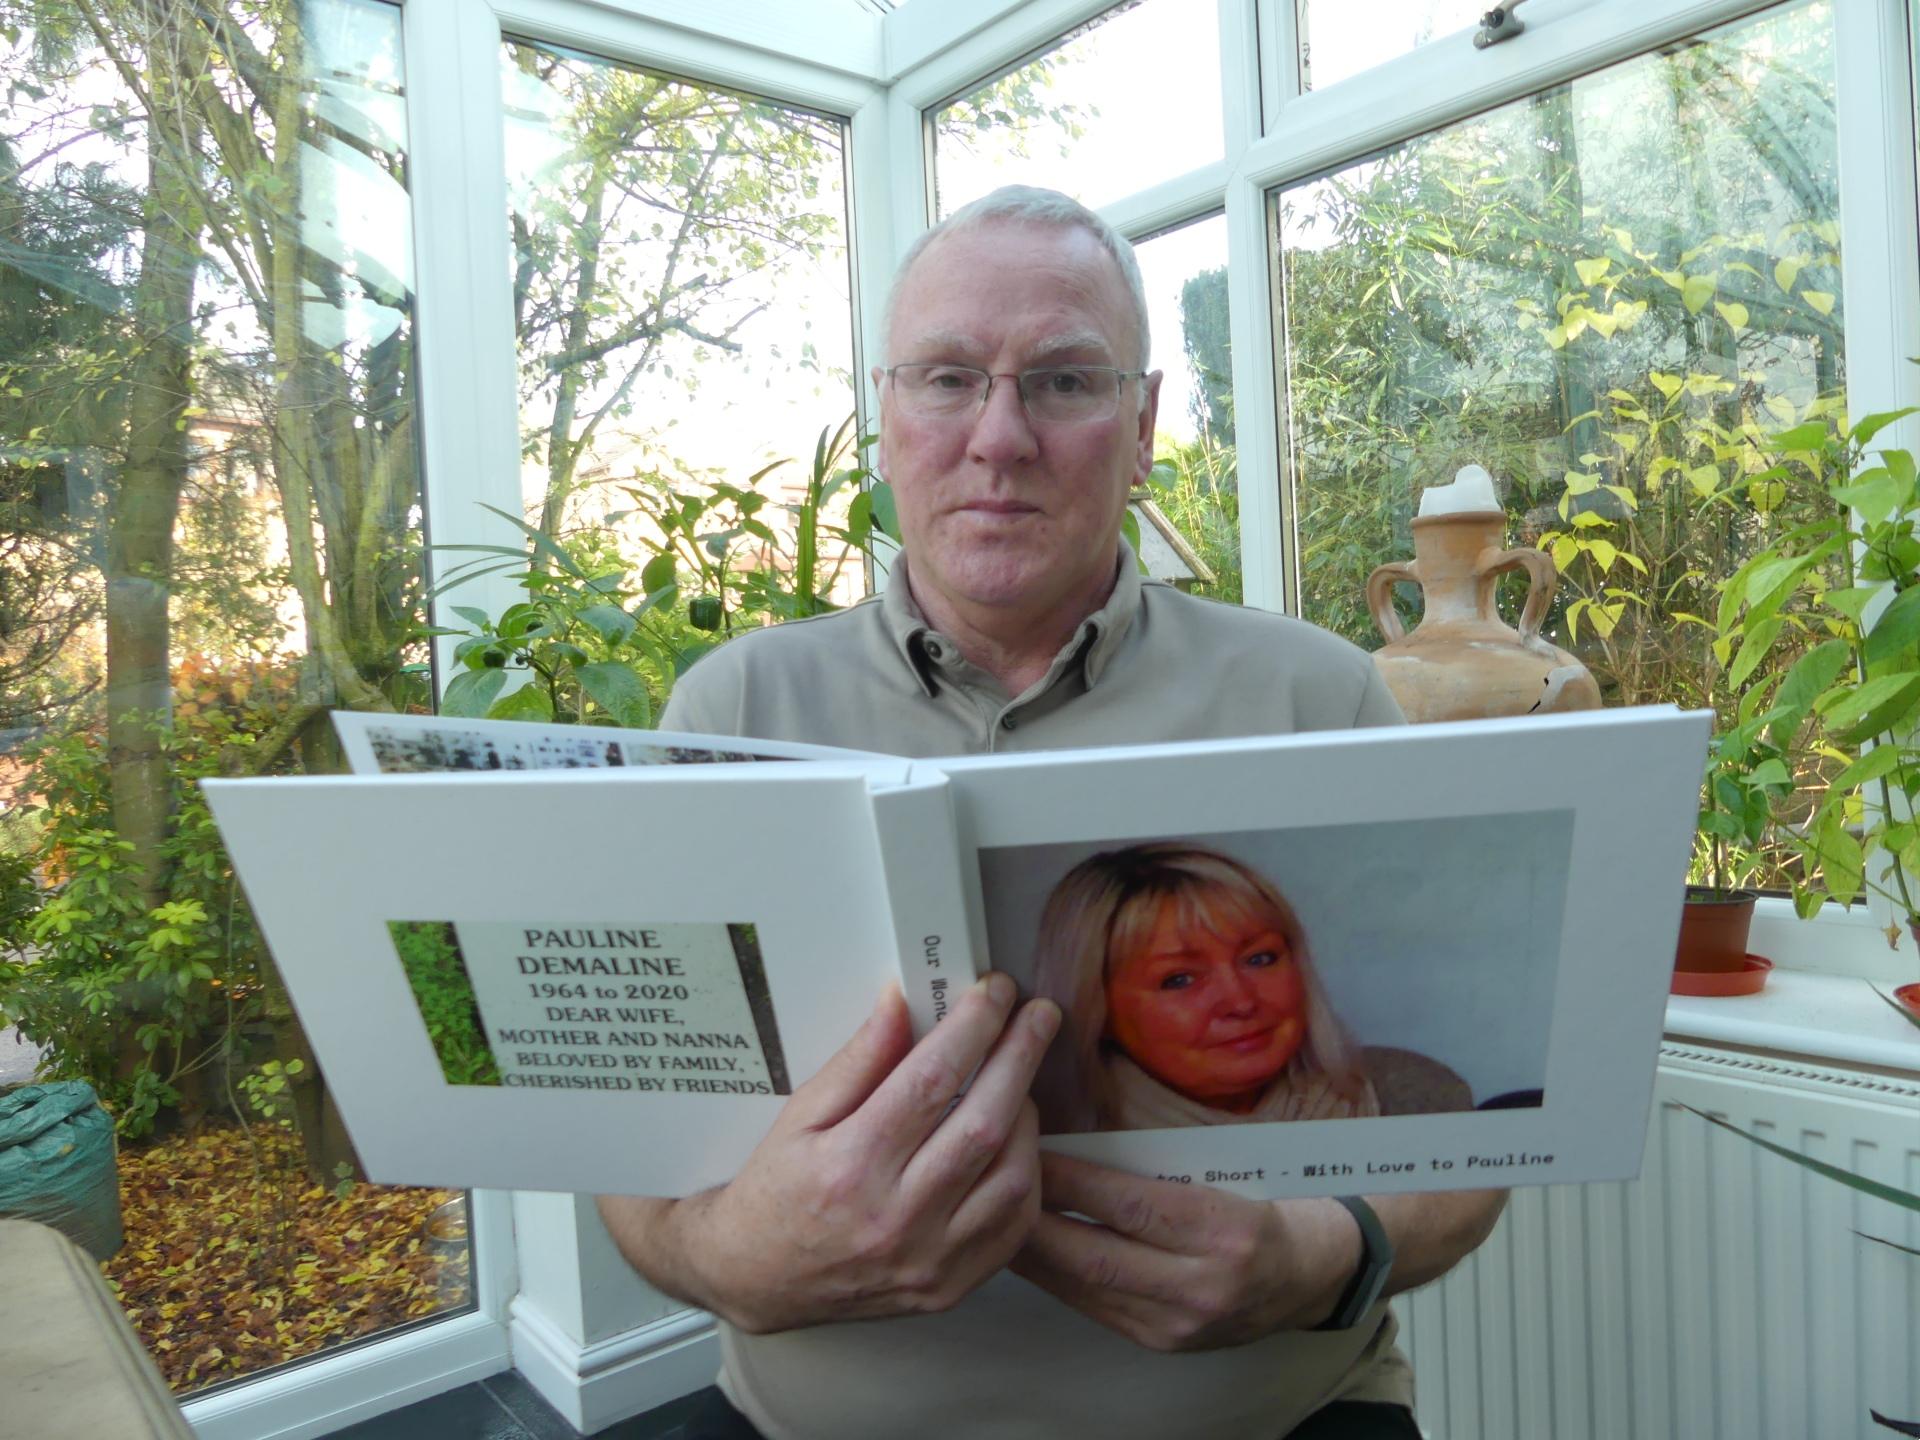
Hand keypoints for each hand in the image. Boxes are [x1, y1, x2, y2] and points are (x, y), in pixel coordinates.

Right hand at [622, 974, 1059, 1333]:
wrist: (759, 1277)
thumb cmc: (776, 1192)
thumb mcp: (800, 1114)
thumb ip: (858, 1059)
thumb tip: (902, 1003)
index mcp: (851, 1167)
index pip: (931, 1082)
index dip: (972, 1028)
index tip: (993, 992)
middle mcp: (895, 1219)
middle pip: (984, 1125)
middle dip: (1020, 1057)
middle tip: (1038, 1016)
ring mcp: (929, 1261)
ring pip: (1012, 1177)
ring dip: (1027, 1115)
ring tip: (1018, 1079)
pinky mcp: (950, 1287)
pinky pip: (1014, 1226)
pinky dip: (1026, 1173)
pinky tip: (1015, 1140)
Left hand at [1011, 1152, 1360, 1351]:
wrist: (1312, 1274)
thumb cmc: (1266, 1202)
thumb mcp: (1222, 1169)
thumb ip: (1154, 1164)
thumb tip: (1075, 1144)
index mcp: (1223, 1229)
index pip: (1129, 1204)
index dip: (1070, 1178)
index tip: (1028, 1147)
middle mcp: (1201, 1285)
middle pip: (1096, 1256)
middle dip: (1033, 1222)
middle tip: (989, 1185)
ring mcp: (1179, 1324)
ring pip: (1086, 1289)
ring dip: (1034, 1255)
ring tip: (991, 1218)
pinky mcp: (1161, 1342)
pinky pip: (1095, 1307)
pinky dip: (1057, 1278)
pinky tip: (1029, 1253)